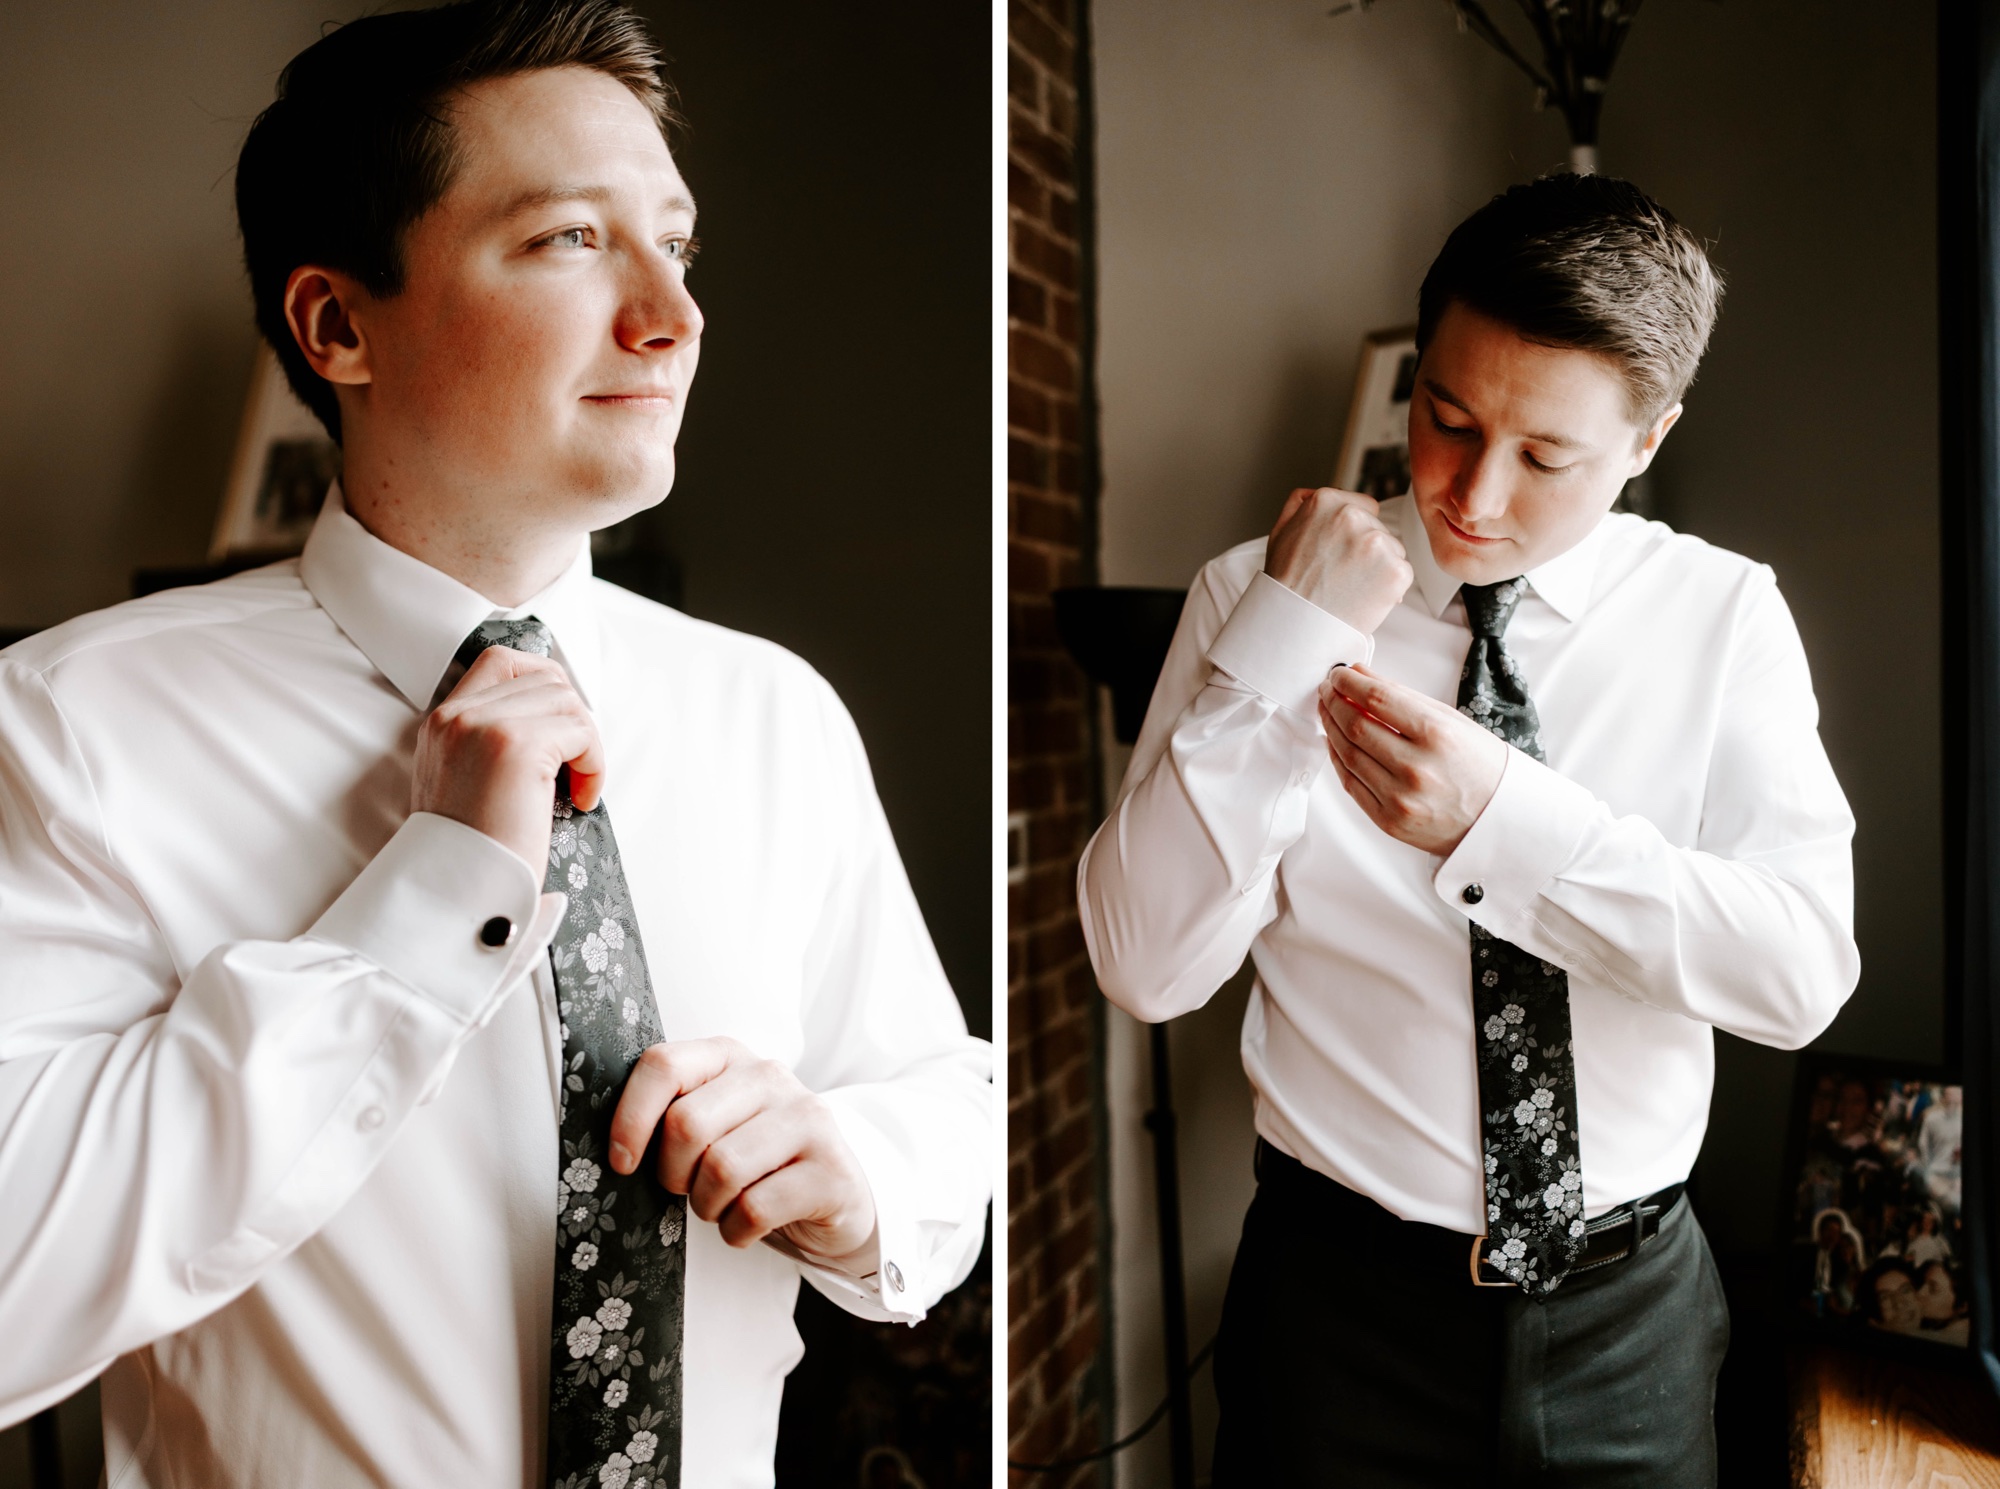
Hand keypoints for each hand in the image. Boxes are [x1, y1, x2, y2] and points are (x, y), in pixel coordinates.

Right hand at [412, 646, 604, 870]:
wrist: (455, 896)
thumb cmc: (474, 854)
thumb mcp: (464, 785)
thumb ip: (488, 744)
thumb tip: (552, 717)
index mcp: (440, 723)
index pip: (500, 661)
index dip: (544, 683)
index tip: (561, 730)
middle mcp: (456, 716)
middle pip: (545, 678)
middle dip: (573, 720)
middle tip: (574, 769)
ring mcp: (483, 726)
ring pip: (567, 701)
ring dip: (586, 745)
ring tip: (576, 790)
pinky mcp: (516, 747)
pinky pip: (581, 732)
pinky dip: (594, 765)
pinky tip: (582, 800)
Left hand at [609, 1037, 877, 1262]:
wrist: (834, 1192)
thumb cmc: (755, 1159)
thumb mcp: (714, 1122)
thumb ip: (672, 1115)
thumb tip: (615, 1150)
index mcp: (730, 1057)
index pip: (664, 1065)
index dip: (631, 1118)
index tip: (623, 1162)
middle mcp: (772, 1077)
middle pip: (687, 1125)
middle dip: (673, 1174)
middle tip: (687, 1189)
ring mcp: (808, 1119)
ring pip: (721, 1169)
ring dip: (708, 1206)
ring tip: (722, 1206)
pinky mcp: (831, 1169)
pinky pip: (755, 1209)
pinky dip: (737, 1231)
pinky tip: (747, 1226)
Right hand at [1264, 486, 1413, 633]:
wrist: (1293, 626)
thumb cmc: (1285, 584)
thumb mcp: (1281, 531)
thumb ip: (1301, 504)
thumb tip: (1316, 493)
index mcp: (1326, 501)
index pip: (1364, 507)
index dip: (1356, 532)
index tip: (1343, 553)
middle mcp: (1353, 516)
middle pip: (1379, 529)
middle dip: (1367, 551)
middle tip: (1343, 576)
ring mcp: (1376, 543)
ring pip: (1393, 551)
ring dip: (1380, 568)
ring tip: (1352, 588)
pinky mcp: (1395, 571)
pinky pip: (1403, 574)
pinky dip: (1391, 589)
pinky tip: (1365, 598)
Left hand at [1318, 665, 1506, 854]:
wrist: (1499, 819)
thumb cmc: (1480, 765)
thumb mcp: (1450, 720)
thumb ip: (1401, 696)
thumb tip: (1359, 673)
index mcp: (1437, 735)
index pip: (1376, 699)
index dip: (1349, 682)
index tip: (1338, 673)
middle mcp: (1416, 768)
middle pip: (1355, 726)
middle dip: (1334, 701)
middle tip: (1328, 688)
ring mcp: (1400, 798)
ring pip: (1348, 755)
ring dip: (1331, 727)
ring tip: (1328, 710)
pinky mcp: (1388, 821)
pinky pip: (1350, 784)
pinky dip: (1337, 758)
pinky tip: (1335, 740)